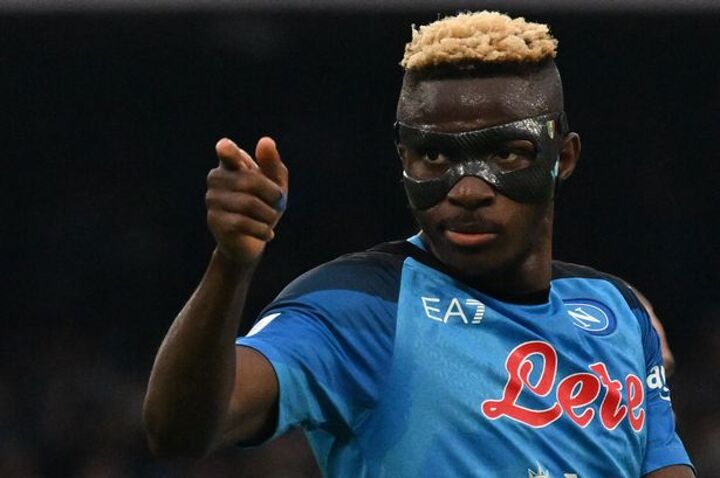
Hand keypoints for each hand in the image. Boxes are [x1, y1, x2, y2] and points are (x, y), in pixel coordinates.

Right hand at [205, 136, 287, 265]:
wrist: (252, 242)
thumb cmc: (265, 206)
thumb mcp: (276, 184)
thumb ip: (273, 164)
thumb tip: (265, 141)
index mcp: (230, 163)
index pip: (226, 151)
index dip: (227, 150)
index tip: (225, 148)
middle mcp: (216, 178)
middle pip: (251, 181)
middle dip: (273, 194)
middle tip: (279, 204)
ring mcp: (212, 200)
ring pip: (249, 204)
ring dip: (269, 214)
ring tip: (270, 220)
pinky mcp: (215, 221)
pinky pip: (243, 223)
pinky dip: (263, 230)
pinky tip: (268, 233)